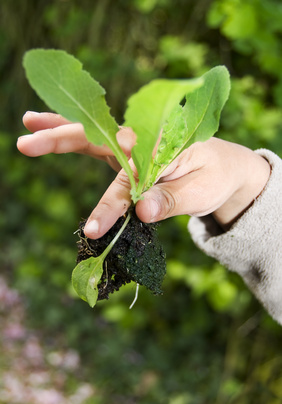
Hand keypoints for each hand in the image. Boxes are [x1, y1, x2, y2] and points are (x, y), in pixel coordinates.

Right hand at [17, 111, 270, 238]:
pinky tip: (53, 134)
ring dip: (61, 130)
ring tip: (29, 125)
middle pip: (99, 136)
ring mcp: (134, 148)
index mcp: (163, 146)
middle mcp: (144, 141)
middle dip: (63, 138)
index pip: (129, 175)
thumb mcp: (202, 191)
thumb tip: (142, 212)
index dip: (111, 203)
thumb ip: (172, 199)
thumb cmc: (216, 177)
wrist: (226, 170)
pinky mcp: (129, 157)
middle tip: (28, 142)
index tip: (96, 228)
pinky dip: (75, 138)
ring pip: (94, 135)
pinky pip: (99, 145)